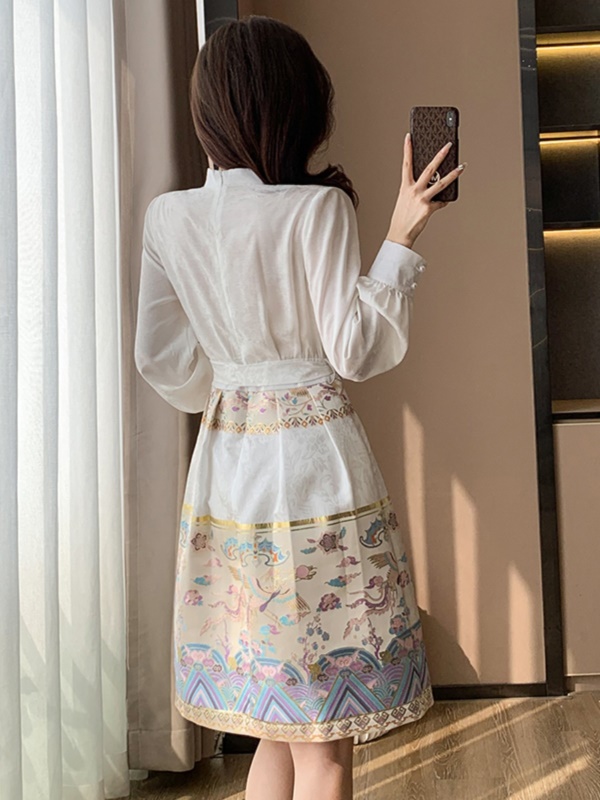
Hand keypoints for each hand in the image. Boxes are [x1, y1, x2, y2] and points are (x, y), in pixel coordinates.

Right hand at [386, 133, 465, 248]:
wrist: (400, 234)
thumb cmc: (402, 217)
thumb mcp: (405, 199)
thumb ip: (416, 190)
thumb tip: (431, 186)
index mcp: (405, 186)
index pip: (406, 163)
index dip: (407, 149)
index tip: (409, 136)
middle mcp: (413, 190)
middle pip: (429, 169)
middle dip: (440, 155)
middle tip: (448, 145)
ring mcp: (422, 199)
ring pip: (441, 183)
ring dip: (454, 174)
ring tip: (462, 167)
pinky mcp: (429, 208)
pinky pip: (441, 202)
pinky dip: (443, 202)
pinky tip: (445, 202)